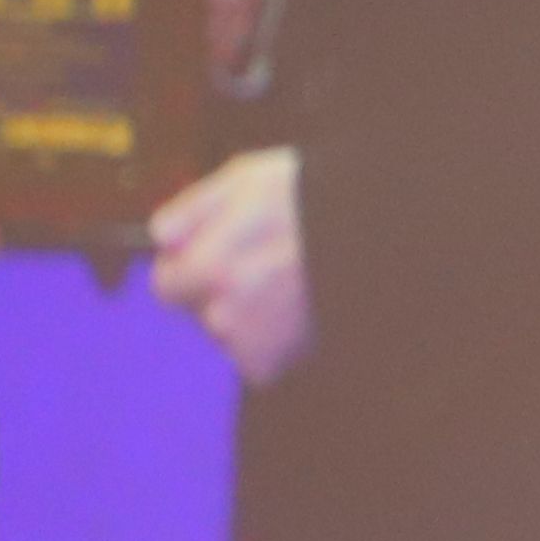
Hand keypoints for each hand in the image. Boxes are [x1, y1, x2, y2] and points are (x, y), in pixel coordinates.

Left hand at [147, 144, 311, 386]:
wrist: (380, 230)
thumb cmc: (313, 196)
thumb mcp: (245, 178)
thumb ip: (192, 208)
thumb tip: (158, 236)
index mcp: (209, 266)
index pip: (166, 284)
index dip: (187, 266)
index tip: (214, 255)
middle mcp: (225, 310)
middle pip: (199, 310)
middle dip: (218, 291)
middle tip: (260, 265)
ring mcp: (253, 340)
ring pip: (228, 333)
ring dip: (246, 317)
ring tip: (285, 286)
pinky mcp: (277, 362)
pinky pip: (256, 360)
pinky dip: (271, 343)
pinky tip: (295, 312)